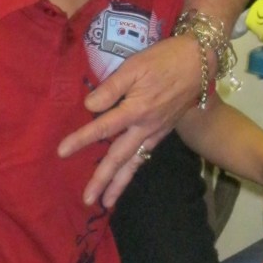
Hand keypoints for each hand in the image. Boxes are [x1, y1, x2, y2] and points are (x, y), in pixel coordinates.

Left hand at [58, 36, 204, 209]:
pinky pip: (145, 155)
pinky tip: (126, 176)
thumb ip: (111, 88)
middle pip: (120, 157)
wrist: (201, 62)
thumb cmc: (164, 59)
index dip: (81, 140)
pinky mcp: (163, 131)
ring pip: (135, 162)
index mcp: (136, 110)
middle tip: (88, 200)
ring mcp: (156, 131)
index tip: (62, 152)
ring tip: (107, 202)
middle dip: (103, 180)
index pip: (102, 128)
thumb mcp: (134, 66)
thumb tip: (89, 106)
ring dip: (120, 183)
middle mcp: (146, 127)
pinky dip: (134, 170)